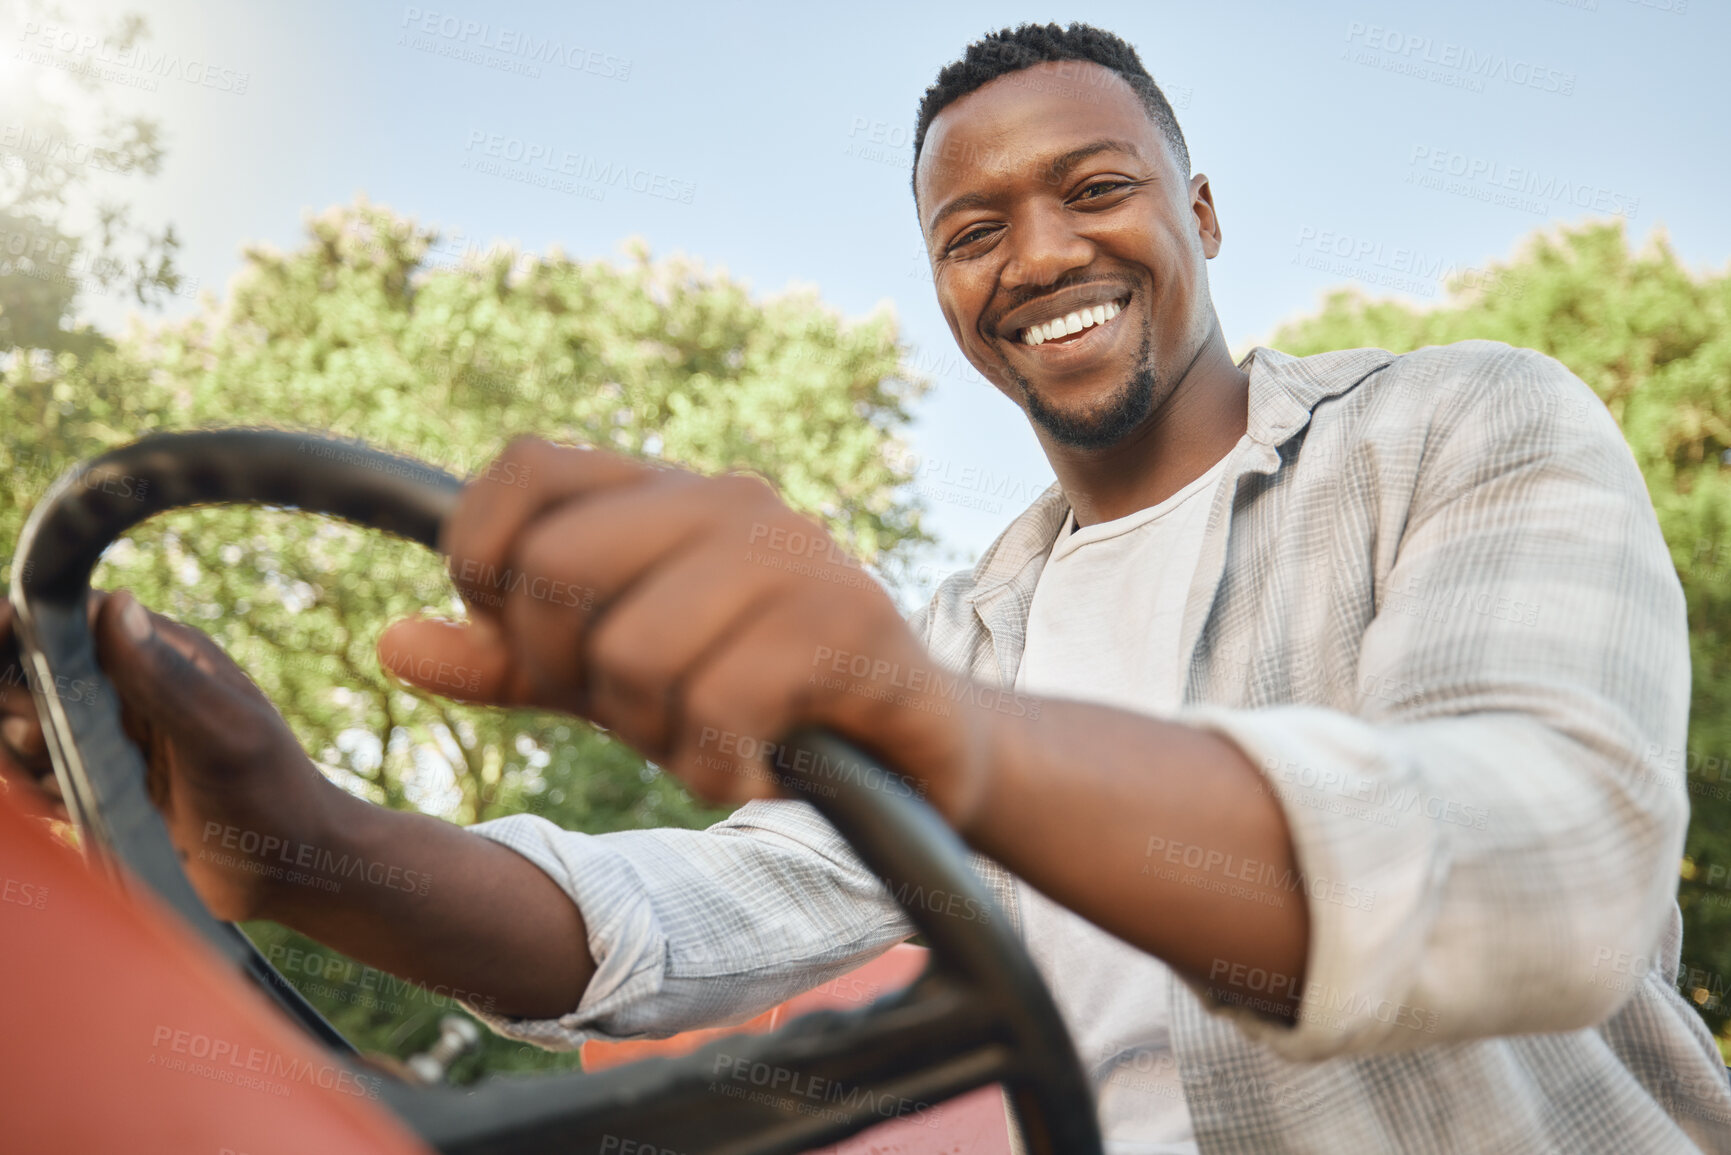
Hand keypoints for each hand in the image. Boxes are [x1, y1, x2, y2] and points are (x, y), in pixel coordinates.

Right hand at [0, 590, 342, 920]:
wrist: (287, 868)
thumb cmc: (273, 793)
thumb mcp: (225, 733)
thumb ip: (169, 678)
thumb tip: (118, 605)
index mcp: (159, 655)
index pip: (69, 619)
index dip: (24, 630)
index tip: (8, 648)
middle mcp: (126, 689)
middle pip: (28, 673)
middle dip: (16, 704)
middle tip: (45, 743)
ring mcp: (108, 739)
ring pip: (21, 729)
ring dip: (20, 756)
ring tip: (61, 782)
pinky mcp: (98, 786)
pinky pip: (36, 779)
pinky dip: (36, 794)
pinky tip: (69, 810)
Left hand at [377, 437, 996, 826]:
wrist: (910, 755)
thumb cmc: (749, 702)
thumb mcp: (608, 682)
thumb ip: (507, 661)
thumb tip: (390, 643)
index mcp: (664, 495)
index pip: (523, 467)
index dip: (484, 562)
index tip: (530, 641)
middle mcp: (729, 500)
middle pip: (554, 568)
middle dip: (567, 672)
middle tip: (632, 711)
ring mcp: (794, 556)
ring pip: (631, 653)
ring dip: (655, 734)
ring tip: (710, 740)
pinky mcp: (850, 624)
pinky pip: (717, 706)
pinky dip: (715, 767)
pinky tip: (752, 769)